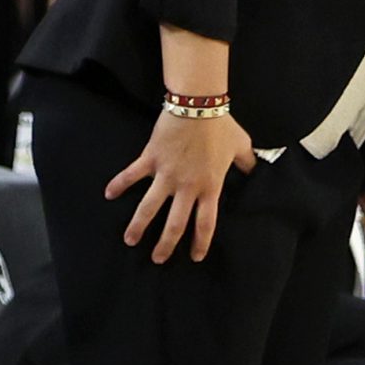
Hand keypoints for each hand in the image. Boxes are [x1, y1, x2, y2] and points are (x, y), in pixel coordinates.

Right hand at [107, 109, 256, 262]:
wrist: (198, 105)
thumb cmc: (222, 126)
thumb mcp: (242, 146)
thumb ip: (247, 163)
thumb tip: (256, 169)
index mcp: (210, 186)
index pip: (206, 222)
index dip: (200, 242)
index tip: (195, 256)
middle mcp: (187, 186)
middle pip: (175, 223)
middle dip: (166, 244)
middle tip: (158, 259)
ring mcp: (166, 174)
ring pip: (149, 207)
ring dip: (138, 226)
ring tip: (130, 241)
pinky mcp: (150, 159)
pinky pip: (131, 175)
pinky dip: (118, 184)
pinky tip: (108, 195)